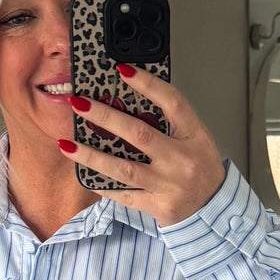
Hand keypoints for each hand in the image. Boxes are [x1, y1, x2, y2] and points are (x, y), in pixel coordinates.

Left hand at [59, 67, 225, 227]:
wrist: (212, 209)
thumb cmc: (201, 168)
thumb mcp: (196, 139)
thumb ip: (170, 122)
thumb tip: (129, 101)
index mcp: (194, 136)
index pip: (172, 103)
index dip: (148, 84)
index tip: (122, 70)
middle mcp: (181, 160)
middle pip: (139, 134)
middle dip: (105, 117)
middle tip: (79, 103)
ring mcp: (168, 184)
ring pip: (123, 168)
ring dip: (91, 155)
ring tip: (67, 144)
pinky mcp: (156, 205)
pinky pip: (123, 194)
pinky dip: (103, 184)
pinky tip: (84, 174)